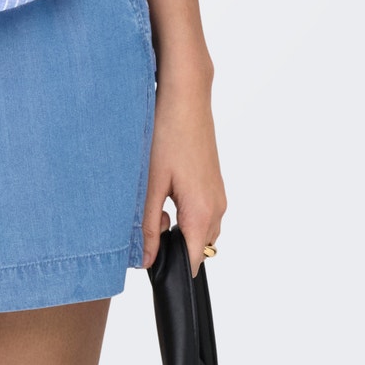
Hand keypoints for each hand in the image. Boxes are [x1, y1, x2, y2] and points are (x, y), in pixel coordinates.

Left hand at [141, 72, 226, 275]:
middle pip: (195, 246)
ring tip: (156, 195)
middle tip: (149, 215)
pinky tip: (166, 184)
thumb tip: (147, 261)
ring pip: (197, 228)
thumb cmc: (167, 134)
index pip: (193, 262)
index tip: (150, 259)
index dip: (170, 266)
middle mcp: (217, 208)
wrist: (186, 97)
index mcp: (202, 213)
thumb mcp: (150, 184)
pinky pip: (201, 210)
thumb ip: (148, 226)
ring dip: (177, 224)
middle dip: (171, 243)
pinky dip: (183, 209)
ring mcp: (218, 195)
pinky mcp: (213, 183)